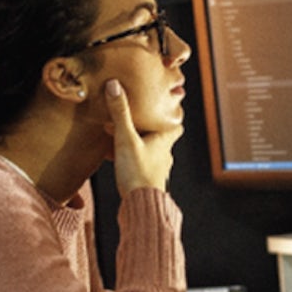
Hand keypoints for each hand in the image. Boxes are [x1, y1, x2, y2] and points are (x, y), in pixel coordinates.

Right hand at [103, 79, 182, 195]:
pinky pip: (141, 166)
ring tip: (122, 140)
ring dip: (139, 146)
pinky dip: (132, 161)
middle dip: (149, 130)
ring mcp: (157, 170)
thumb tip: (114, 85)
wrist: (140, 205)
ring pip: (150, 153)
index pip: (176, 125)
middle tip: (135, 122)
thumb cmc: (137, 172)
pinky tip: (118, 162)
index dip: (171, 117)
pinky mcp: (147, 181)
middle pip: (161, 138)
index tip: (163, 109)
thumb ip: (120, 113)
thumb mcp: (126, 138)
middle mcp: (164, 155)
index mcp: (164, 141)